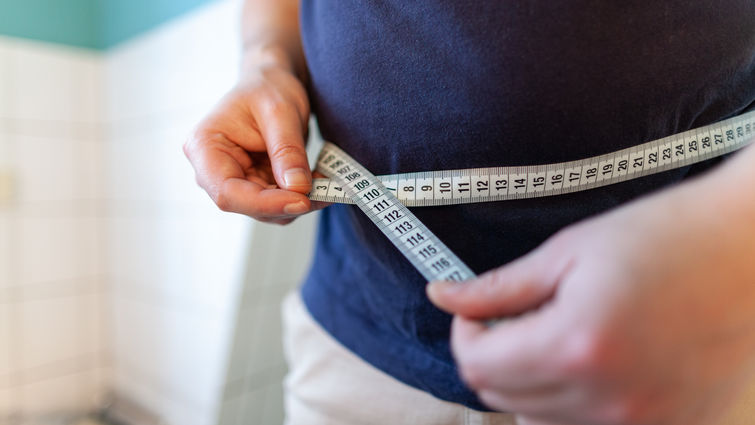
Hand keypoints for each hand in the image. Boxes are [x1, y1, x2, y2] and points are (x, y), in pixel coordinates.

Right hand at [184, 60, 321, 224]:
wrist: (272, 83)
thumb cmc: (268, 88)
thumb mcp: (281, 112)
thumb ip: (287, 150)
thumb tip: (298, 189)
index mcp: (204, 147)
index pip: (227, 192)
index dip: (264, 203)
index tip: (302, 200)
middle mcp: (212, 171)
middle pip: (247, 206)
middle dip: (287, 204)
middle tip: (326, 191)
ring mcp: (234, 182)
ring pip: (266, 211)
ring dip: (298, 203)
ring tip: (326, 182)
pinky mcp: (255, 187)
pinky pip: (279, 204)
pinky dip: (301, 198)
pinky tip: (319, 182)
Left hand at [428, 175, 754, 424]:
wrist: (748, 250)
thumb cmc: (664, 236)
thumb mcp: (568, 252)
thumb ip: (498, 287)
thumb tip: (442, 296)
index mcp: (575, 346)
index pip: (476, 366)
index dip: (466, 333)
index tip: (479, 312)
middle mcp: (607, 399)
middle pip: (502, 399)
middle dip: (494, 356)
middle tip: (520, 317)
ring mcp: (642, 422)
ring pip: (540, 421)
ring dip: (530, 383)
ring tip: (560, 335)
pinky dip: (572, 402)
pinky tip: (593, 359)